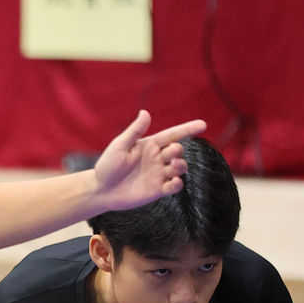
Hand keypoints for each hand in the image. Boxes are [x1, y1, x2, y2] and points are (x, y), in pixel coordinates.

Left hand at [93, 110, 207, 211]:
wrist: (101, 190)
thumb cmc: (107, 166)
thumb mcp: (120, 146)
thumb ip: (134, 131)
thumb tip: (145, 112)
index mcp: (149, 145)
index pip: (172, 135)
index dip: (187, 129)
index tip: (203, 124)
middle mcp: (157, 159)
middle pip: (177, 151)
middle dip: (178, 150)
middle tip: (171, 153)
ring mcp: (158, 175)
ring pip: (179, 168)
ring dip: (180, 166)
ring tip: (172, 166)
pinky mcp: (158, 190)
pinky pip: (174, 187)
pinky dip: (177, 184)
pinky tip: (174, 182)